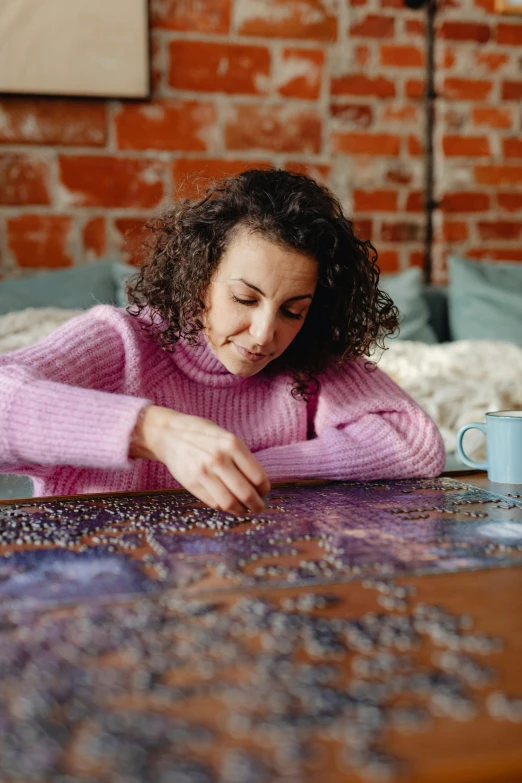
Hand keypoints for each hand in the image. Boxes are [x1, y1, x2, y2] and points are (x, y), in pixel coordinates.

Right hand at [130, 406, 269, 515]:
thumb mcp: (226, 437)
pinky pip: (214, 503)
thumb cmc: (203, 435)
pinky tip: (228, 504)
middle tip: (259, 507)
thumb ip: (242, 458)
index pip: (258, 477)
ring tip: (245, 510)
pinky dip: (225, 507)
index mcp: (232, 444)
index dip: (264, 490)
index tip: (264, 492)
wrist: (169, 434)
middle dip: (257, 505)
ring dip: (241, 510)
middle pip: (246, 494)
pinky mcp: (191, 483)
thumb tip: (259, 486)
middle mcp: (219, 458)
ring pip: (230, 503)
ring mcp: (204, 472)